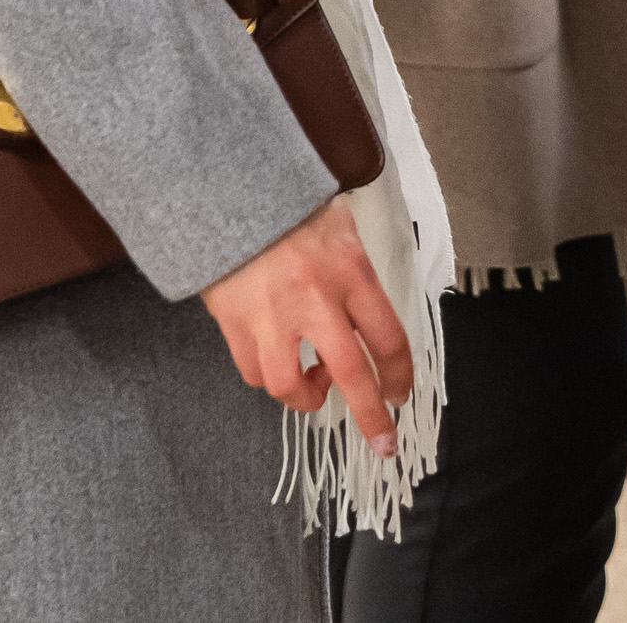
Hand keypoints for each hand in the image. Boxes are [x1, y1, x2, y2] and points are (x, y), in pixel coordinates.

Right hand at [200, 194, 413, 454]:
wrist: (227, 185)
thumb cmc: (288, 203)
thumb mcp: (341, 227)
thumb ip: (358, 274)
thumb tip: (372, 319)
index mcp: (348, 271)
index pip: (388, 338)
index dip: (399, 375)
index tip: (399, 393)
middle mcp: (312, 298)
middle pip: (351, 375)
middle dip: (372, 416)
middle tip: (383, 442)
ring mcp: (269, 315)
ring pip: (288, 385)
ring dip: (306, 395)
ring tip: (311, 381)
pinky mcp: (232, 322)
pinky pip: (253, 371)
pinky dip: (268, 375)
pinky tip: (276, 358)